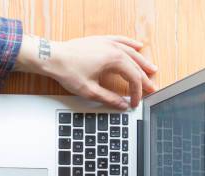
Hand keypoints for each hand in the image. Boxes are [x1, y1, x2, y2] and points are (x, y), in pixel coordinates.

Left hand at [14, 35, 156, 108]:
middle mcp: (114, 49)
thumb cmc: (68, 71)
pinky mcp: (100, 40)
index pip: (133, 78)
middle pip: (135, 65)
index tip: (134, 103)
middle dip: (144, 79)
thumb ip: (109, 99)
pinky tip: (138, 46)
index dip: (136, 93)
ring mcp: (107, 43)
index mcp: (114, 60)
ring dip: (142, 62)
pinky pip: (121, 41)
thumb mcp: (89, 91)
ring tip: (152, 69)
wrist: (52, 57)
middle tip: (151, 89)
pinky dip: (130, 44)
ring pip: (131, 53)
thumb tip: (122, 106)